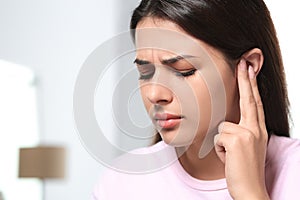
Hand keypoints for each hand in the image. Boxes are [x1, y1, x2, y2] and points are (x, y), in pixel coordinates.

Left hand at [214, 59, 269, 199]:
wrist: (250, 190)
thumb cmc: (243, 169)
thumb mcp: (245, 148)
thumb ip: (239, 132)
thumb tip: (226, 124)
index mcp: (258, 131)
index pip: (254, 103)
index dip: (251, 86)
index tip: (248, 70)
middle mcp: (256, 130)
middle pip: (249, 100)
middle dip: (245, 79)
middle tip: (244, 61)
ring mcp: (248, 134)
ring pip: (222, 126)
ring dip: (221, 142)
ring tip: (230, 156)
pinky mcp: (237, 140)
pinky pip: (218, 137)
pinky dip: (218, 149)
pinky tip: (227, 158)